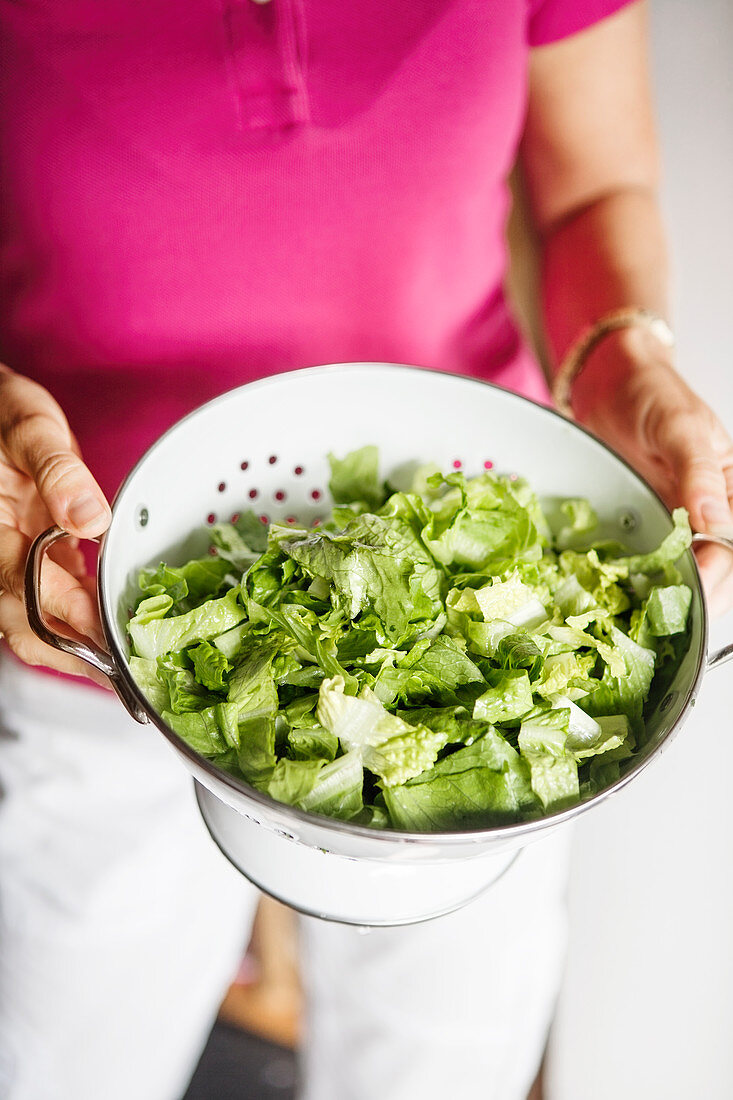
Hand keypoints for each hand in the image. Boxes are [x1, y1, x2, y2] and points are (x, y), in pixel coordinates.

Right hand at [0, 366, 111, 680]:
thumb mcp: (29, 428)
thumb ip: (58, 472)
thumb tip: (88, 517)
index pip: (27, 595)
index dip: (70, 628)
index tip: (110, 653)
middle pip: (27, 627)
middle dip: (77, 657)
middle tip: (128, 682)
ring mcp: (7, 562)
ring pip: (35, 623)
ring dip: (78, 647)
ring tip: (126, 668)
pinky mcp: (27, 559)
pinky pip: (47, 603)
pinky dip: (78, 623)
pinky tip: (111, 631)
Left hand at [571, 327, 732, 616]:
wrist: (609, 386)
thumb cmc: (652, 396)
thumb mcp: (679, 428)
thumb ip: (697, 473)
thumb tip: (712, 519)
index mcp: (731, 488)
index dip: (722, 570)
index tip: (701, 585)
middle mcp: (710, 510)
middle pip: (719, 567)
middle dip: (702, 594)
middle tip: (672, 612)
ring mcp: (678, 521)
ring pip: (688, 571)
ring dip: (675, 594)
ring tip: (651, 612)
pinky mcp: (647, 525)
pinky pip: (654, 560)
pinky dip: (647, 580)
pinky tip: (632, 595)